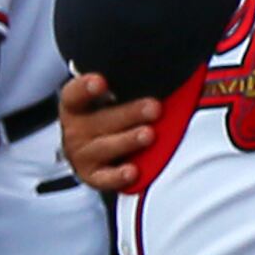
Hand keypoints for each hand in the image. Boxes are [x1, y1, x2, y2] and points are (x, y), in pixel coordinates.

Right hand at [57, 72, 159, 194]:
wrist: (94, 151)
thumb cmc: (111, 115)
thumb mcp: (116, 97)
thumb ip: (136, 86)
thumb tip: (179, 76)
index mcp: (76, 105)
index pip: (74, 94)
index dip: (85, 88)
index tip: (101, 82)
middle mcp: (75, 130)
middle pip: (100, 120)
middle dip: (129, 113)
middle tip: (154, 108)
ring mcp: (82, 155)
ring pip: (105, 147)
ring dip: (128, 140)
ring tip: (149, 135)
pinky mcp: (93, 176)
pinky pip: (105, 178)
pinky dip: (118, 176)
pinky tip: (133, 171)